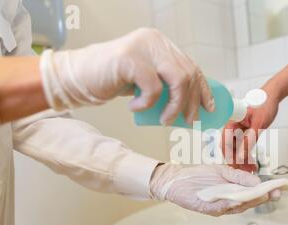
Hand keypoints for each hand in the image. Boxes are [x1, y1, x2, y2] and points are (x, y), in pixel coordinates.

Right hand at [40, 28, 213, 124]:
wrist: (78, 78)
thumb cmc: (111, 80)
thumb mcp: (144, 79)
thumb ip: (164, 82)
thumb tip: (189, 103)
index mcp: (161, 44)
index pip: (191, 66)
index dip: (203, 89)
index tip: (209, 108)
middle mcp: (155, 41)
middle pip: (188, 74)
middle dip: (192, 102)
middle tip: (188, 121)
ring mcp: (143, 47)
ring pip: (178, 79)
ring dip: (175, 106)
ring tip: (165, 121)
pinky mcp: (130, 58)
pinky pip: (153, 87)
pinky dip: (148, 103)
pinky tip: (136, 109)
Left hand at [149, 164, 269, 215]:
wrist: (176, 180)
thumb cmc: (197, 176)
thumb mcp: (222, 172)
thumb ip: (239, 177)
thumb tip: (257, 182)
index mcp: (233, 193)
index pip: (253, 194)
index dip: (267, 192)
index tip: (280, 188)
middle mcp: (228, 203)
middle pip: (249, 201)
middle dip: (263, 197)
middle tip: (276, 192)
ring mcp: (219, 207)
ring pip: (239, 206)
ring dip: (252, 201)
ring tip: (264, 194)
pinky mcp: (209, 209)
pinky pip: (224, 207)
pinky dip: (233, 203)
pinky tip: (242, 199)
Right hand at [222, 90, 280, 172]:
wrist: (273, 96)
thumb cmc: (264, 103)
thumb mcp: (259, 124)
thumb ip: (250, 140)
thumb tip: (242, 156)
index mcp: (231, 121)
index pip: (225, 142)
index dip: (228, 155)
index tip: (234, 166)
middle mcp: (233, 126)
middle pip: (230, 147)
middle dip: (236, 161)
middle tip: (245, 171)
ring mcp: (239, 130)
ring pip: (237, 149)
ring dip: (242, 160)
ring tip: (250, 169)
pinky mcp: (245, 133)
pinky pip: (244, 146)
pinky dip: (247, 154)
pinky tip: (252, 163)